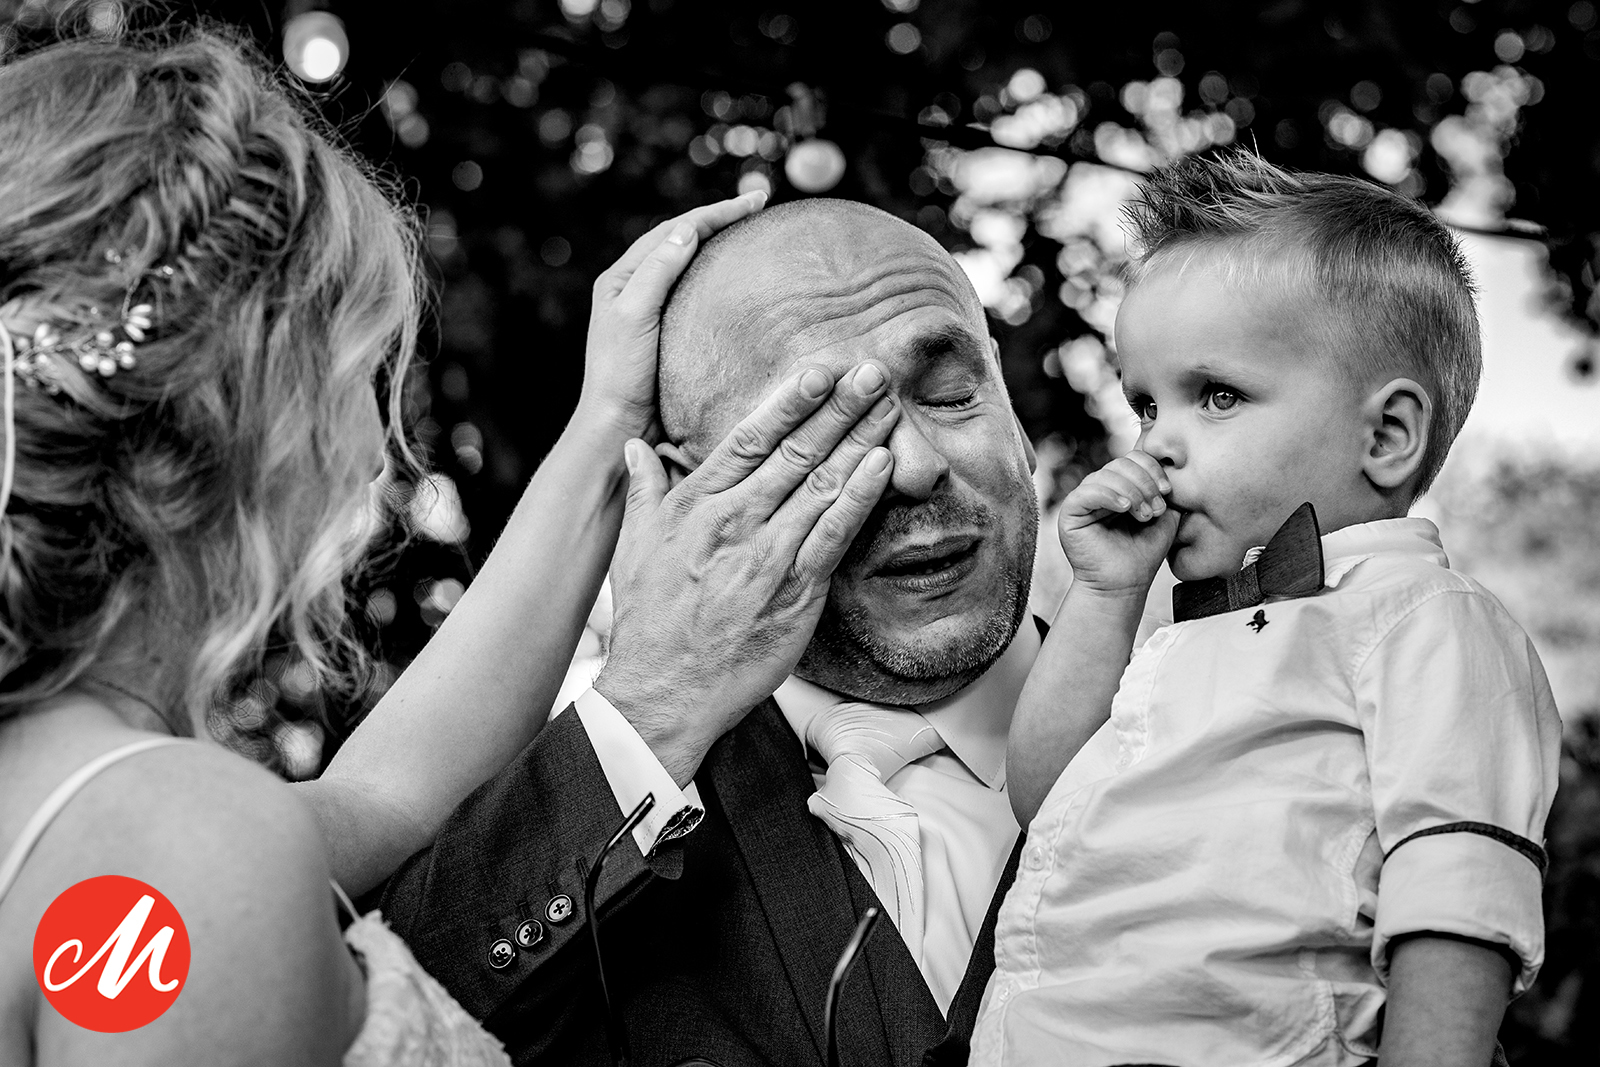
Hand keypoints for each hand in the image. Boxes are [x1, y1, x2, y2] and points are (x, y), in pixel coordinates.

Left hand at [575, 191, 767, 441]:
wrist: (617, 428)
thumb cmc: (620, 375)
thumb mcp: (635, 316)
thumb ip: (657, 271)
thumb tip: (687, 230)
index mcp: (621, 278)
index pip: (675, 232)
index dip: (715, 213)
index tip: (755, 202)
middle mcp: (635, 290)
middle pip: (682, 242)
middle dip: (719, 221)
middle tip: (759, 208)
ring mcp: (652, 313)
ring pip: (690, 267)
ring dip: (719, 246)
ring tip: (751, 234)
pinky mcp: (668, 337)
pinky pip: (696, 295)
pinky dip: (718, 280)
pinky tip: (739, 284)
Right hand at [595, 361, 900, 784]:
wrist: (666, 691)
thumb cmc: (650, 621)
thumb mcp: (633, 547)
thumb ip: (643, 490)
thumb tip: (636, 447)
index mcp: (697, 505)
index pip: (749, 439)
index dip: (788, 401)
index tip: (819, 370)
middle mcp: (735, 523)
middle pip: (796, 452)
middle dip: (838, 407)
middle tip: (872, 370)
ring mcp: (769, 557)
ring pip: (822, 484)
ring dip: (860, 439)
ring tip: (889, 404)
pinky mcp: (796, 592)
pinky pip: (835, 535)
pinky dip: (860, 496)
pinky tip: (883, 465)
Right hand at [1058, 449, 1178, 597]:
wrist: (1124, 586)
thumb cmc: (1142, 555)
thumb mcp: (1164, 517)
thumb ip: (1166, 492)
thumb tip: (1173, 469)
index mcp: (1121, 487)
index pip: (1134, 458)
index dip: (1152, 469)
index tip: (1167, 492)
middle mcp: (1101, 488)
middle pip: (1121, 462)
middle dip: (1144, 482)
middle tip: (1155, 509)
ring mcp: (1084, 498)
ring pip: (1106, 474)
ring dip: (1131, 491)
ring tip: (1143, 516)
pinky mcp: (1069, 511)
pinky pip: (1087, 491)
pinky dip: (1110, 495)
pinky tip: (1125, 508)